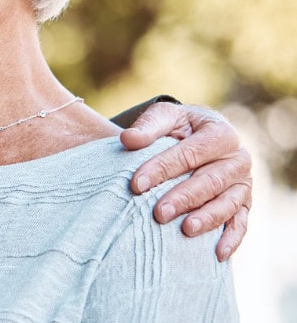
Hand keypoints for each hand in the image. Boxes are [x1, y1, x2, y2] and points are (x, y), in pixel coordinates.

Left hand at [120, 102, 251, 260]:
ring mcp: (243, 182)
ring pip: (228, 203)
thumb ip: (148, 127)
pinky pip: (241, 222)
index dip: (162, 169)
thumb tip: (128, 139)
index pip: (190, 153)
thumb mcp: (164, 118)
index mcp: (220, 133)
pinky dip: (231, 238)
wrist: (200, 135)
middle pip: (210, 181)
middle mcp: (237, 158)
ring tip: (186, 230)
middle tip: (158, 214)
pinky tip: (217, 254)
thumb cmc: (178, 127)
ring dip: (207, 218)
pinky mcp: (244, 203)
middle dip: (184, 198)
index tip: (136, 185)